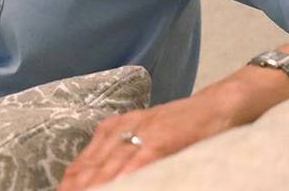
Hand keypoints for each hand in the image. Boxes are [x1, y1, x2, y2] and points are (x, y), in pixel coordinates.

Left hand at [58, 88, 236, 189]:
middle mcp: (124, 129)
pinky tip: (120, 185)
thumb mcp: (144, 138)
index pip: (84, 162)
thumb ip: (122, 158)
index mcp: (114, 129)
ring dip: (98, 184)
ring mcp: (143, 132)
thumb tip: (100, 180)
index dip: (70, 181)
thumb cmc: (181, 128)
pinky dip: (130, 175)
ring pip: (111, 165)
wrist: (218, 105)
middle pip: (92, 166)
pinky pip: (141, 161)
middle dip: (78, 186)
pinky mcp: (164, 138)